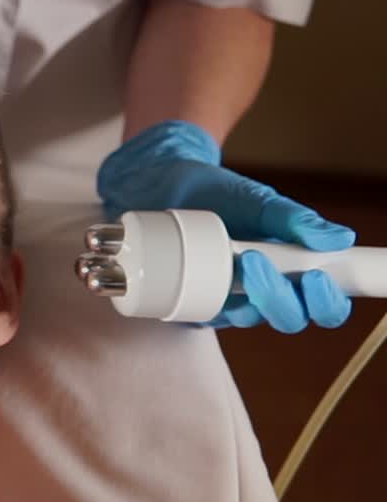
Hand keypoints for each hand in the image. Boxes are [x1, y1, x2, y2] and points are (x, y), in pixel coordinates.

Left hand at [97, 120, 355, 332]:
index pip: (323, 305)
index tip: (316, 277)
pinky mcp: (188, 301)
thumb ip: (293, 219)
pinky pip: (201, 315)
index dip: (327, 302)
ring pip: (248, 319)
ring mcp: (225, 300)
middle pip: (288, 319)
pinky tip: (197, 279)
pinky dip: (202, 302)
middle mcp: (262, 292)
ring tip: (237, 258)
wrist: (162, 181)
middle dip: (280, 298)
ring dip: (247, 297)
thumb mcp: (258, 201)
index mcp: (292, 272)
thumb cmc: (217, 193)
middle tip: (258, 260)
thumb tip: (339, 238)